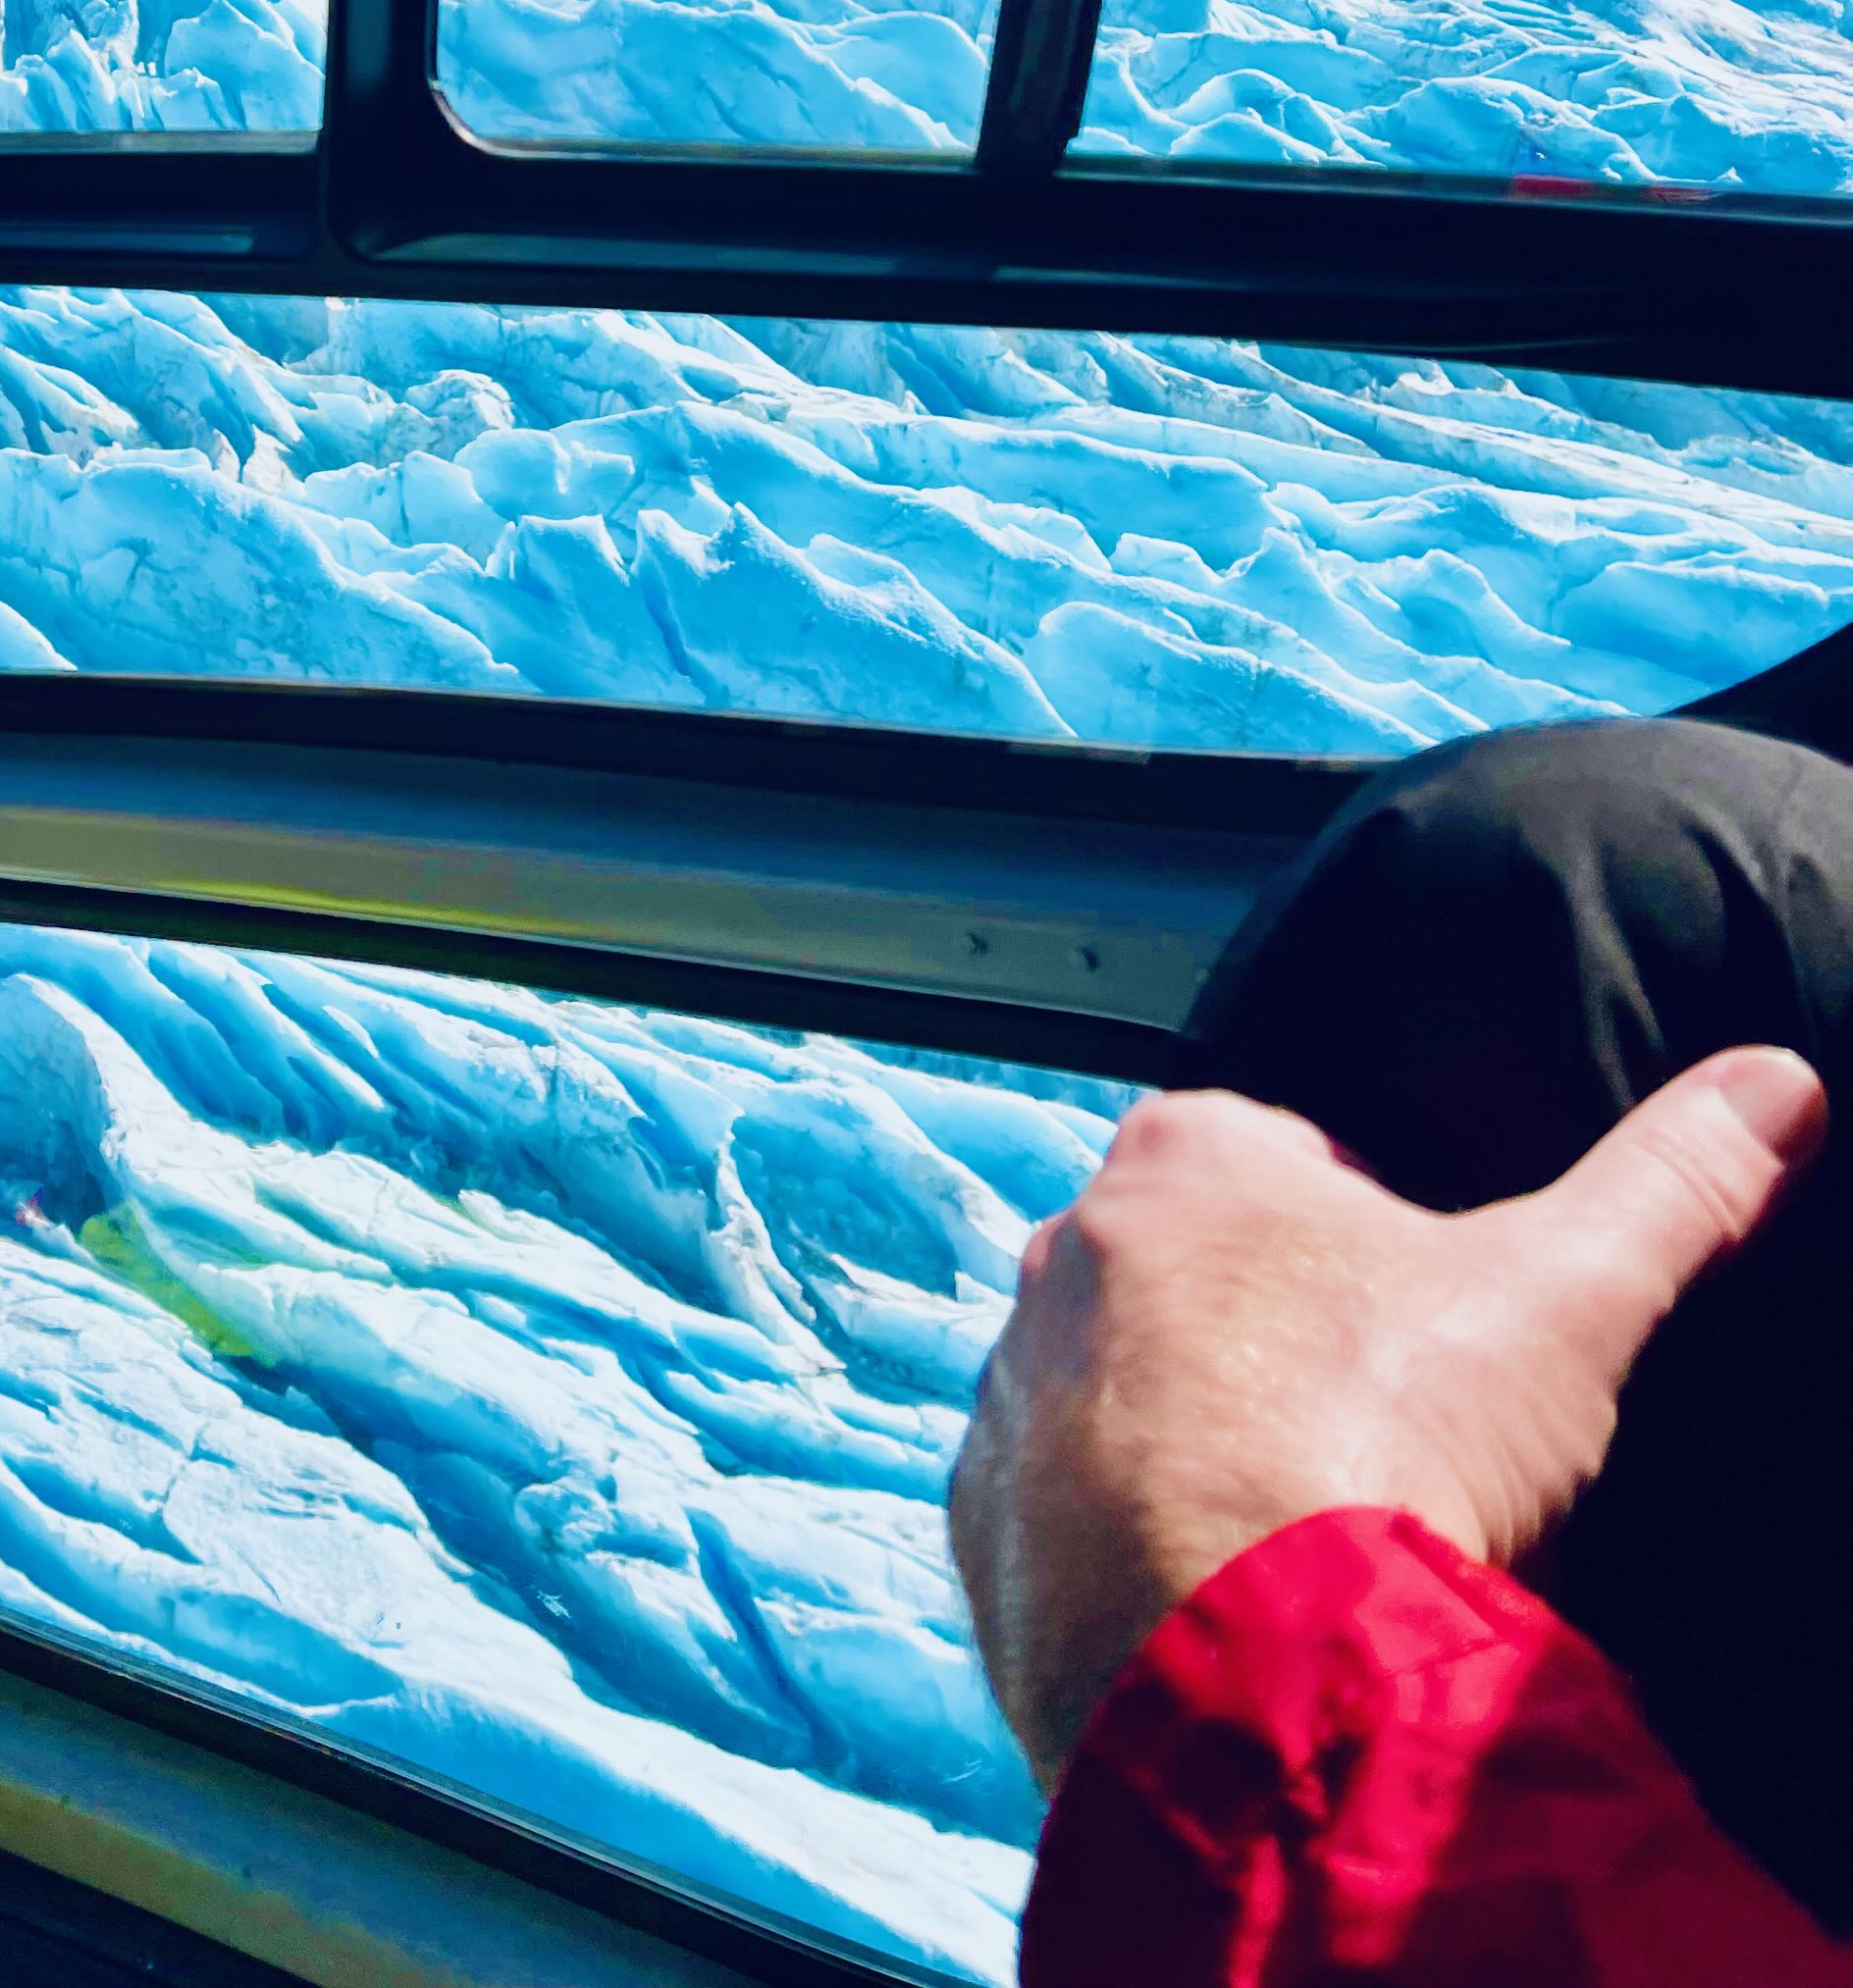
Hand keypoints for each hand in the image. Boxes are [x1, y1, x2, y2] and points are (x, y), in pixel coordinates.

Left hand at [949, 1044, 1827, 1792]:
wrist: (1252, 1668)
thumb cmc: (1385, 1442)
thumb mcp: (1563, 1295)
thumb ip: (1668, 1182)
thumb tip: (1774, 1088)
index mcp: (1186, 1155)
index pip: (1294, 1161)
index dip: (1380, 1245)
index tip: (1434, 1335)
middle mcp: (1066, 1250)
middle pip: (1200, 1277)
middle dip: (1280, 1342)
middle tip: (1381, 1439)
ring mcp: (1012, 1390)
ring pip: (1124, 1394)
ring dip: (1201, 1444)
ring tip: (1311, 1530)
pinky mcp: (985, 1528)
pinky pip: (1061, 1520)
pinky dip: (1133, 1554)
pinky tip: (1226, 1597)